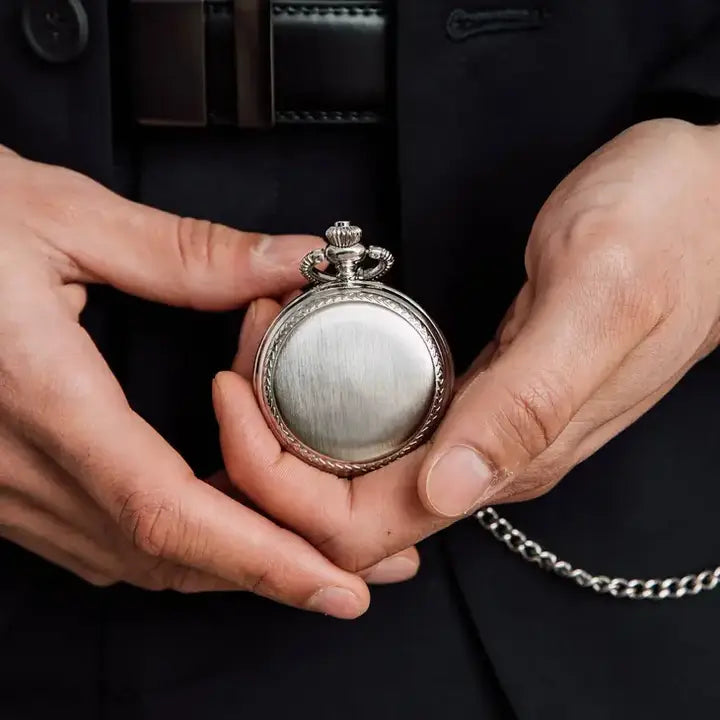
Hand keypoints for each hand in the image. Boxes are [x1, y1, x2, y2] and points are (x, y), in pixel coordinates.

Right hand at [0, 147, 373, 617]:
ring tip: (311, 546)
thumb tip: (289, 262)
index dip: (261, 558)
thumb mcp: (60, 215)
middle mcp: (16, 462)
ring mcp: (2, 485)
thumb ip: (187, 252)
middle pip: (165, 553)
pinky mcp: (2, 480)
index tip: (334, 584)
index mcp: (39, 396)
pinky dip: (178, 539)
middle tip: (358, 571)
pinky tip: (222, 519)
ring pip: (136, 556)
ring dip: (230, 559)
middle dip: (271, 572)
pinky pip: (102, 536)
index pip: (168, 510)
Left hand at [214, 119, 719, 573]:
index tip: (237, 399)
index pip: (364, 522)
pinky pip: (381, 427)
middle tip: (239, 358)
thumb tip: (450, 488)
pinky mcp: (478, 393)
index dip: (281, 481)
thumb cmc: (671, 232)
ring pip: (357, 470)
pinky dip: (325, 398)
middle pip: (345, 506)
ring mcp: (481, 428)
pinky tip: (303, 351)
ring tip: (258, 345)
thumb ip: (528, 401)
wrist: (710, 206)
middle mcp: (488, 457)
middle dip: (268, 450)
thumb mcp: (598, 295)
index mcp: (508, 453)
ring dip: (289, 423)